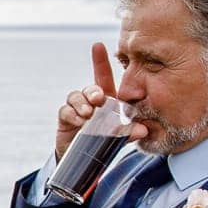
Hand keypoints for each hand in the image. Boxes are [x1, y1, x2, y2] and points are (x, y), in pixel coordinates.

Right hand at [55, 43, 146, 159]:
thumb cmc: (105, 143)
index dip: (100, 61)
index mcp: (107, 100)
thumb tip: (142, 129)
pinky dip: (72, 114)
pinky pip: (65, 110)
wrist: (86, 161)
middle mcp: (91, 101)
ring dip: (82, 103)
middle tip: (98, 99)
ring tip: (88, 114)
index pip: (103, 77)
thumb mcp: (121, 138)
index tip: (97, 45)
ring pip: (76, 96)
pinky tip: (80, 121)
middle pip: (91, 87)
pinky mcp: (65, 119)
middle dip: (93, 90)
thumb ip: (131, 132)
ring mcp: (77, 109)